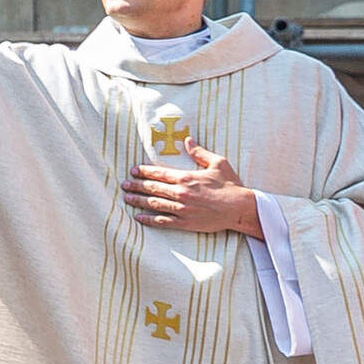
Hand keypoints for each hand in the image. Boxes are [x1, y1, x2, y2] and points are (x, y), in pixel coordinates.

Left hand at [123, 147, 259, 235]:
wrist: (240, 208)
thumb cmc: (230, 185)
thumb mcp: (218, 163)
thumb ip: (200, 152)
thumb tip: (187, 140)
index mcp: (186, 177)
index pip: (159, 174)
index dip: (144, 172)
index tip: (133, 171)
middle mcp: (180, 193)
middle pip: (152, 188)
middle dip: (136, 186)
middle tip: (124, 185)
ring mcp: (181, 209)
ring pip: (153, 204)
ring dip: (138, 201)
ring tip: (127, 198)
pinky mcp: (184, 222)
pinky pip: (162, 221)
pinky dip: (148, 219)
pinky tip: (138, 217)